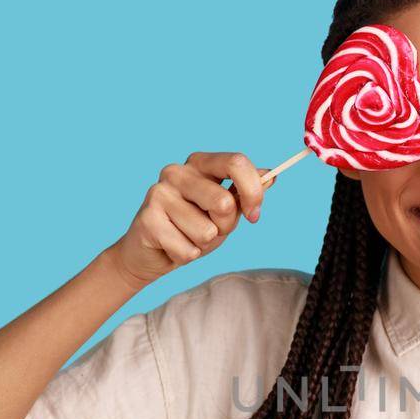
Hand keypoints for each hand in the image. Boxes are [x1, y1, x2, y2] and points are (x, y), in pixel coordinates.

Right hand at [106, 151, 272, 287]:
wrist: (150, 254)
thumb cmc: (191, 228)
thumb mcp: (224, 211)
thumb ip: (245, 194)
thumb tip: (272, 176)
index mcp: (199, 163)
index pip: (236, 162)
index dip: (253, 191)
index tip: (255, 215)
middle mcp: (176, 172)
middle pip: (224, 202)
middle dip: (225, 227)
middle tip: (209, 230)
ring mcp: (159, 193)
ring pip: (207, 231)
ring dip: (203, 244)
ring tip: (186, 237)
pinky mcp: (147, 220)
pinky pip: (188, 250)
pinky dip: (187, 256)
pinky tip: (172, 246)